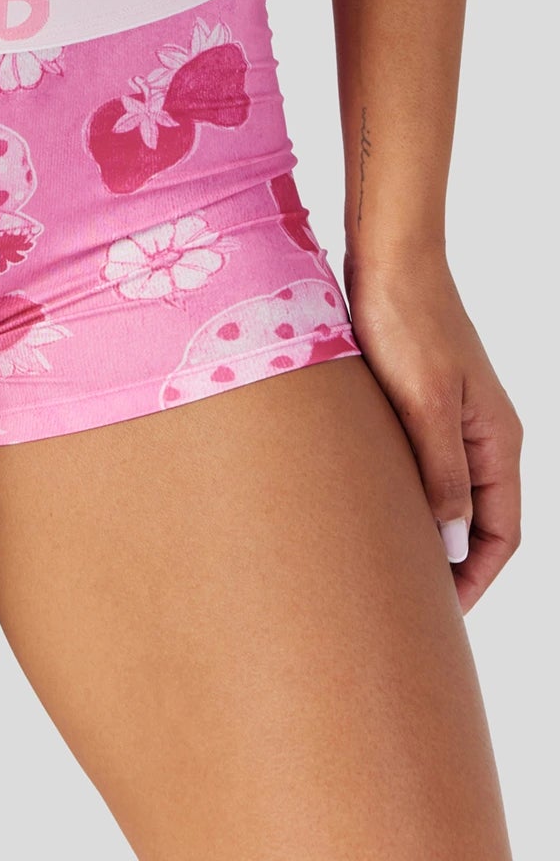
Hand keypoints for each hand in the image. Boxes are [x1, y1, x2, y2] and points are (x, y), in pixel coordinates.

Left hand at [343, 251, 521, 612]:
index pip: (502, 531)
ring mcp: (452, 416)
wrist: (388, 257)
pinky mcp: (420, 399)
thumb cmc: (405, 322)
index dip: (476, 579)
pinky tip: (370, 507)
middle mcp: (482, 433)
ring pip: (448, 492)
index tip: (441, 616)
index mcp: (496, 439)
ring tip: (384, 565)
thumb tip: (453, 542)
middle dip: (451, 566)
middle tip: (406, 602)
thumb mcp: (423, 403)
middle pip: (478, 520)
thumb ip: (441, 472)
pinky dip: (408, 494)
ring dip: (426, 531)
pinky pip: (424, 463)